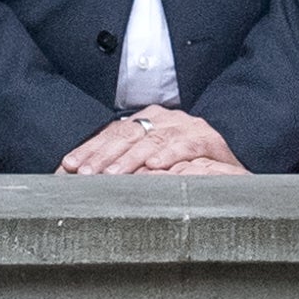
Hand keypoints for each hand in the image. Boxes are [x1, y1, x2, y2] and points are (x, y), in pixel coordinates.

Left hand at [60, 106, 238, 175]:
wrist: (230, 166)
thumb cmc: (185, 169)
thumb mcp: (149, 166)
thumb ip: (120, 169)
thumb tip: (77, 179)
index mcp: (146, 121)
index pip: (111, 133)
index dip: (89, 150)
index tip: (68, 167)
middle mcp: (164, 119)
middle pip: (127, 135)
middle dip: (103, 156)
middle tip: (85, 174)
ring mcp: (186, 127)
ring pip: (153, 140)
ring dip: (130, 158)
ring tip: (113, 175)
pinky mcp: (208, 139)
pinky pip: (186, 145)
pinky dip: (169, 154)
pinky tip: (154, 166)